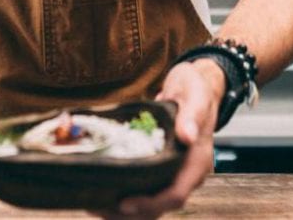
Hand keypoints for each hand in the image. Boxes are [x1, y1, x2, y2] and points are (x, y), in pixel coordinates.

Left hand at [98, 60, 221, 218]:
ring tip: (96, 205)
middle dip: (131, 211)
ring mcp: (175, 171)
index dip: (151, 203)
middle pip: (160, 205)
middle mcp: (187, 173)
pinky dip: (126, 192)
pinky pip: (146, 188)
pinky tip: (104, 193)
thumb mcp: (195, 94)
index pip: (176, 194)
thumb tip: (187, 136)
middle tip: (99, 207)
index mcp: (197, 161)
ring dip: (125, 210)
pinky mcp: (163, 167)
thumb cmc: (195, 88)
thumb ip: (192, 115)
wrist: (196, 85)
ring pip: (151, 202)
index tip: (124, 203)